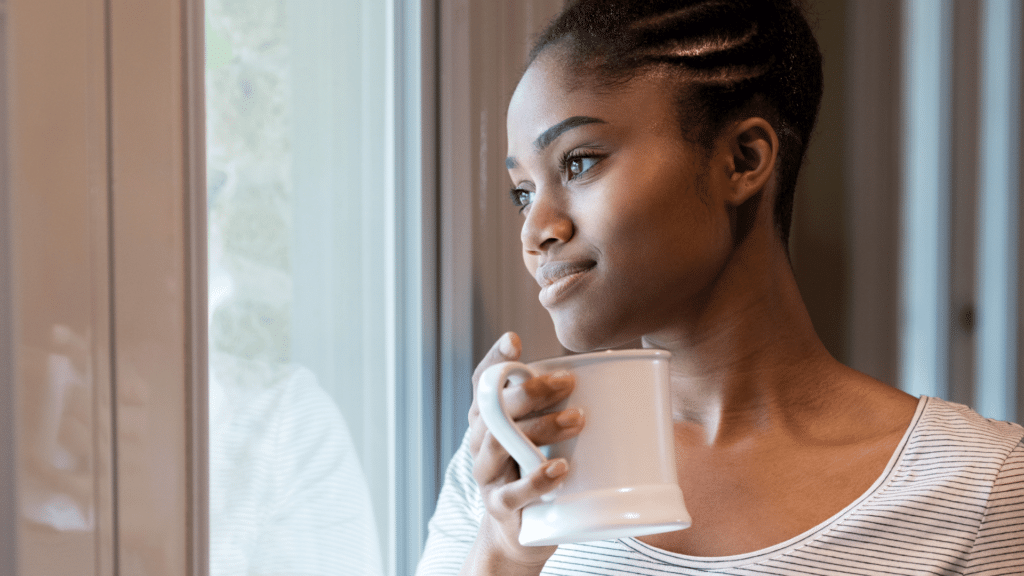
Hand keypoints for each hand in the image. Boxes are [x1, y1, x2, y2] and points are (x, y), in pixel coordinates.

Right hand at [462, 332, 584, 573]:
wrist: (518, 536)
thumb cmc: (536, 474)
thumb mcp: (540, 438)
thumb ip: (558, 409)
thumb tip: (616, 377)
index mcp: (488, 421)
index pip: (482, 383)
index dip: (494, 360)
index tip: (514, 340)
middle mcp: (479, 443)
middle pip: (495, 409)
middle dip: (531, 391)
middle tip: (568, 382)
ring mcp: (487, 476)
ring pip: (501, 444)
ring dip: (541, 427)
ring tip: (577, 419)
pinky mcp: (500, 507)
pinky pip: (512, 493)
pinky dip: (535, 479)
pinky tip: (559, 468)